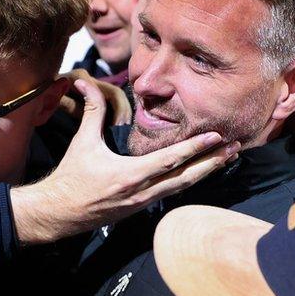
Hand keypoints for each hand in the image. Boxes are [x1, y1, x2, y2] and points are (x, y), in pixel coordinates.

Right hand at [12, 79, 239, 242]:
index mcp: (129, 176)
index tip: (217, 137)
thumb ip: (91, 112)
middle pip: (186, 178)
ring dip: (206, 172)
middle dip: (212, 163)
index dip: (195, 148)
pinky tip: (202, 171)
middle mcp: (142, 192)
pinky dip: (189, 180)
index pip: (170, 160)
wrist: (59, 213)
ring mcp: (143, 203)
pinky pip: (171, 192)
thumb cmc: (71, 177)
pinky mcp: (141, 207)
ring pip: (182, 187)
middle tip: (235, 148)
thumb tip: (84, 82)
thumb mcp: (82, 143)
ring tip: (227, 158)